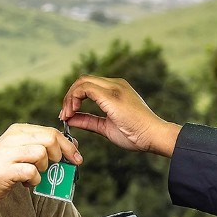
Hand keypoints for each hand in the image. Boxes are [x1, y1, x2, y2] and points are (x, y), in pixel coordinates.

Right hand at [0, 123, 80, 206]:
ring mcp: (8, 153)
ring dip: (44, 168)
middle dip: (60, 155)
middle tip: (56, 166)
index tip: (76, 158)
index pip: (51, 132)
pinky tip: (27, 182)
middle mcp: (13, 138)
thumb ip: (44, 147)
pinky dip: (34, 180)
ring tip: (35, 174)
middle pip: (49, 139)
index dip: (68, 145)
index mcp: (19, 130)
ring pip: (41, 154)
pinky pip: (31, 172)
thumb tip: (72, 146)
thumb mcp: (24, 152)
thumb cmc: (6, 168)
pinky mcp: (5, 169)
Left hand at [60, 75, 180, 156]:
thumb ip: (88, 121)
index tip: (67, 115)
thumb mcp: (106, 127)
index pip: (88, 86)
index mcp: (116, 90)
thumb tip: (70, 120)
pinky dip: (74, 98)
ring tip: (67, 115)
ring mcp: (114, 87)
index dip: (74, 98)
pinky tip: (72, 112)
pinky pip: (85, 88)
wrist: (153, 136)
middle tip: (64, 115)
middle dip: (69, 97)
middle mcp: (115, 84)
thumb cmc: (135, 135)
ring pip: (82, 81)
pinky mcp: (111, 94)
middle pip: (83, 80)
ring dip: (70, 98)